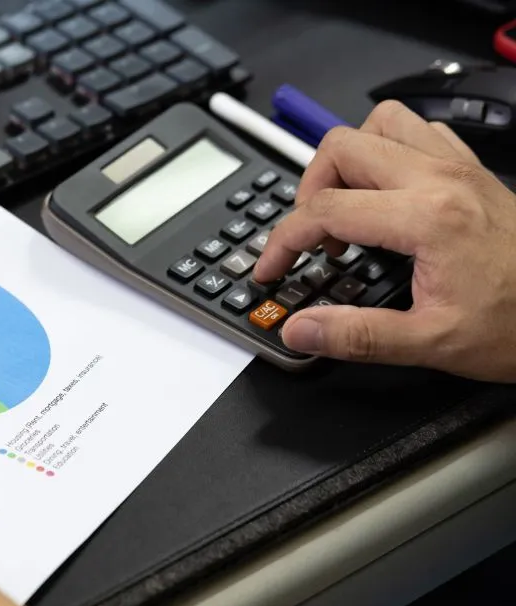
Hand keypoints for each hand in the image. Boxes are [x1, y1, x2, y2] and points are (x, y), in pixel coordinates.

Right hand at [253, 100, 515, 381]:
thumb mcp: (431, 343)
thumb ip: (356, 335)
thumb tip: (299, 329)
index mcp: (427, 218)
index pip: (325, 210)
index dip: (283, 242)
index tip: (272, 270)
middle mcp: (441, 179)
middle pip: (342, 148)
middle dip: (308, 191)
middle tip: (310, 237)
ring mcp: (459, 168)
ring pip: (379, 124)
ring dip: (348, 160)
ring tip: (344, 207)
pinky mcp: (472, 171)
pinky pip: (417, 132)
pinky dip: (387, 152)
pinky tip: (385, 194)